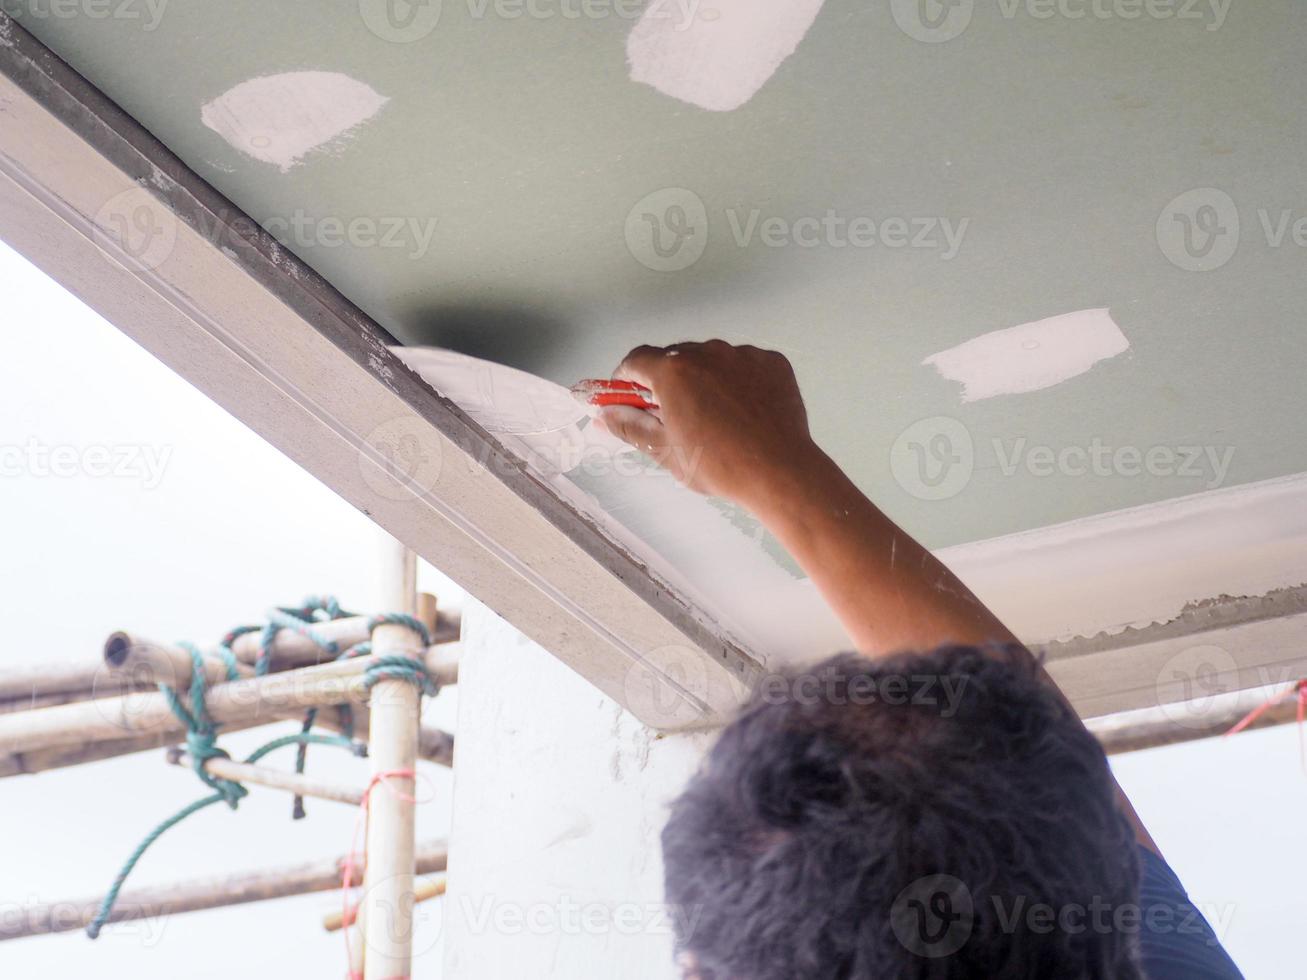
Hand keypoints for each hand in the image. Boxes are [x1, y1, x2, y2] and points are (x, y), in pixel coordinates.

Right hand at [595, 341, 818, 504]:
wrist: (779, 471)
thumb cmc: (721, 465)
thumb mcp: (664, 450)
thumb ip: (629, 426)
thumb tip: (605, 415)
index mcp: (673, 371)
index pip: (636, 360)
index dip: (627, 378)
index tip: (628, 395)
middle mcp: (706, 352)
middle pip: (675, 358)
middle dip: (669, 381)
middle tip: (675, 414)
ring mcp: (742, 355)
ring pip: (712, 360)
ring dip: (706, 380)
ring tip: (716, 417)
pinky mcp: (771, 362)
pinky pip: (745, 365)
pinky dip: (740, 382)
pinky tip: (744, 412)